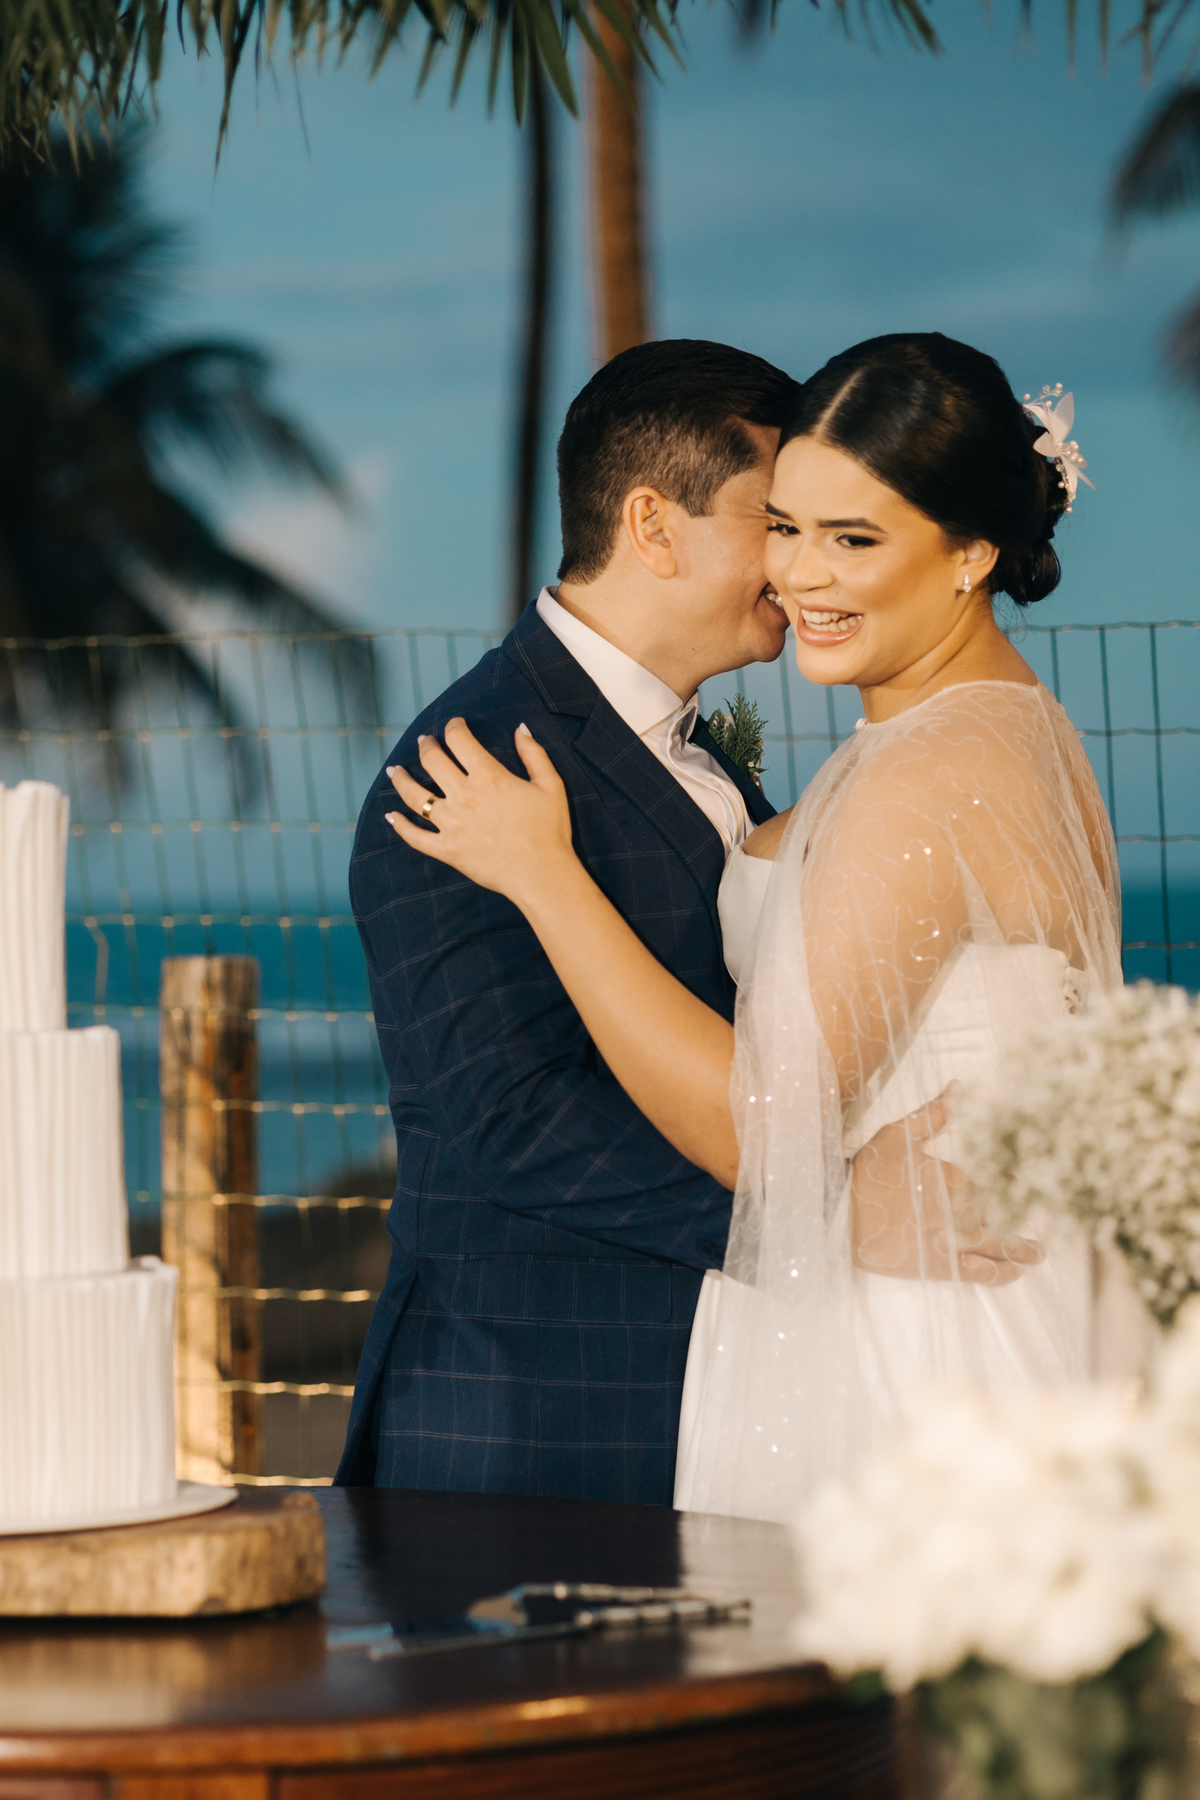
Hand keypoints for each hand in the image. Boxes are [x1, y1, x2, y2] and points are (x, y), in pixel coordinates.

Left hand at [384, 718, 575, 906]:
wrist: (541, 874)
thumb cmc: (550, 830)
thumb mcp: (551, 785)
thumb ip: (534, 754)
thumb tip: (520, 728)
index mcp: (488, 776)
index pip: (459, 740)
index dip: (454, 727)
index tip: (455, 725)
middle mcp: (463, 796)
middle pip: (432, 761)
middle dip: (426, 746)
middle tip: (425, 742)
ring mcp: (451, 824)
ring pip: (414, 796)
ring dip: (401, 779)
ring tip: (395, 770)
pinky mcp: (446, 850)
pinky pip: (415, 836)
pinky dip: (400, 826)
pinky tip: (391, 816)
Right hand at [850, 1089, 1042, 1286]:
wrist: (838, 1213)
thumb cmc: (868, 1172)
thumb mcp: (897, 1134)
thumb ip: (933, 1113)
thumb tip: (959, 1086)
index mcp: (952, 1176)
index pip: (998, 1178)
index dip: (1019, 1182)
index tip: (1037, 1182)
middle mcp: (958, 1210)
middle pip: (1005, 1214)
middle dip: (1026, 1217)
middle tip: (1048, 1222)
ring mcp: (950, 1240)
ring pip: (997, 1245)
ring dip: (1022, 1249)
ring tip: (1038, 1252)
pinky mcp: (938, 1265)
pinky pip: (977, 1272)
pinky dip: (999, 1274)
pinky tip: (1014, 1273)